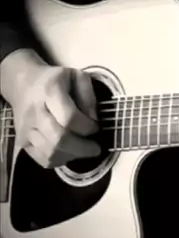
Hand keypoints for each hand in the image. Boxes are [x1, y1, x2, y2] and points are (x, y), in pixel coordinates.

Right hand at [3, 50, 100, 168]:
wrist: (23, 84)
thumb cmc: (54, 80)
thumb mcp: (77, 76)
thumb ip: (89, 97)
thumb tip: (94, 121)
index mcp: (49, 92)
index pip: (69, 117)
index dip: (87, 127)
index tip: (96, 127)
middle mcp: (35, 112)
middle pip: (59, 139)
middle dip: (82, 148)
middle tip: (95, 148)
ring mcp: (26, 129)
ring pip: (50, 153)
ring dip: (72, 156)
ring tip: (82, 150)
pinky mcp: (22, 142)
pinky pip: (42, 160)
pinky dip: (60, 161)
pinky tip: (68, 153)